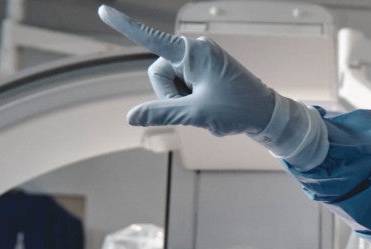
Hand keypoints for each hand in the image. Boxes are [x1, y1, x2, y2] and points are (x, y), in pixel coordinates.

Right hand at [98, 5, 274, 135]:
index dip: (125, 26)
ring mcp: (200, 60)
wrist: (266, 114)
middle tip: (196, 108)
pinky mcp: (204, 70)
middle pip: (158, 73)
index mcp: (192, 52)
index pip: (150, 38)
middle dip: (168, 95)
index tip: (104, 10)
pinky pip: (183, 86)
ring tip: (207, 107)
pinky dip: (190, 100)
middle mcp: (194, 50)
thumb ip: (161, 112)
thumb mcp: (196, 113)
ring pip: (169, 83)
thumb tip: (131, 116)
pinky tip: (210, 106)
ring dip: (180, 100)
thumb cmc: (237, 109)